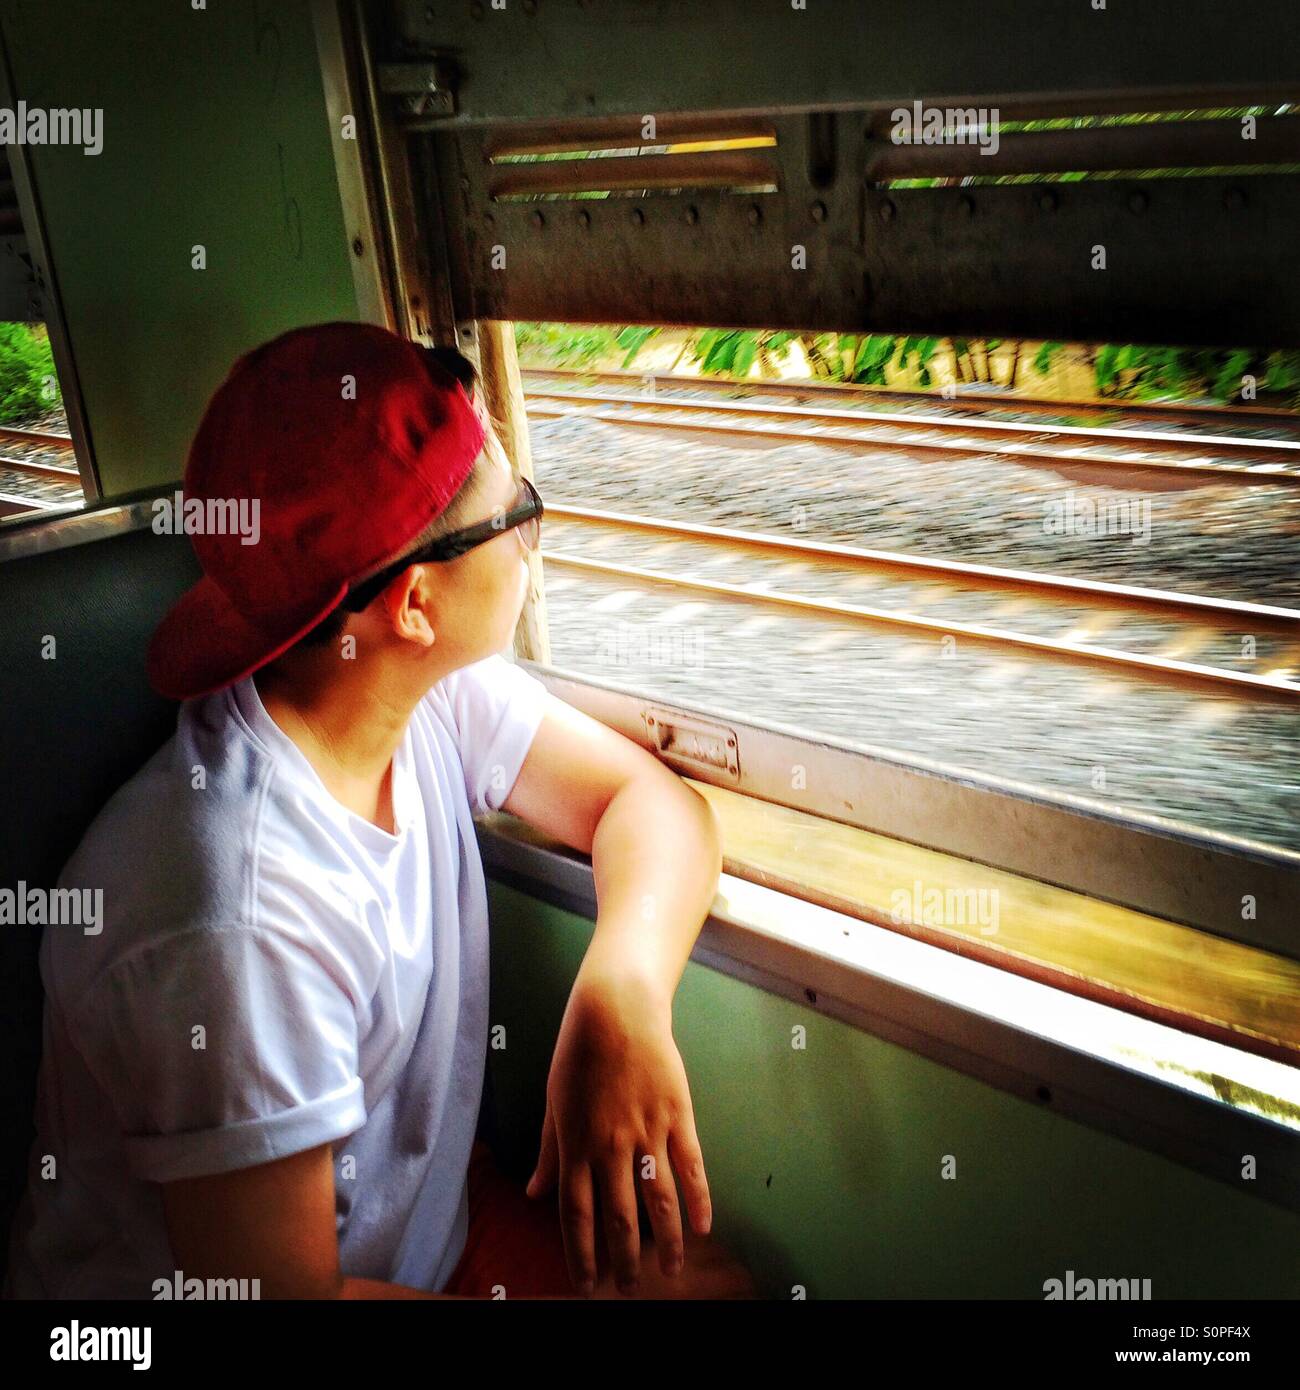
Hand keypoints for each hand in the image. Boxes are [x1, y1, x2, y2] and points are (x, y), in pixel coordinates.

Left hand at [525, 967, 711, 1296]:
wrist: (616, 1009)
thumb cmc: (578, 1053)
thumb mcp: (553, 1103)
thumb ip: (549, 1153)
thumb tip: (532, 1194)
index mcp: (576, 1144)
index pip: (577, 1214)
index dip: (582, 1254)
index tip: (587, 1286)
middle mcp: (611, 1145)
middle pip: (619, 1217)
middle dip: (623, 1259)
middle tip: (629, 1289)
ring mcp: (647, 1131)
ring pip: (659, 1200)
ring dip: (665, 1242)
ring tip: (670, 1273)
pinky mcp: (677, 1115)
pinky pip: (691, 1167)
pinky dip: (698, 1200)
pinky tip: (702, 1227)